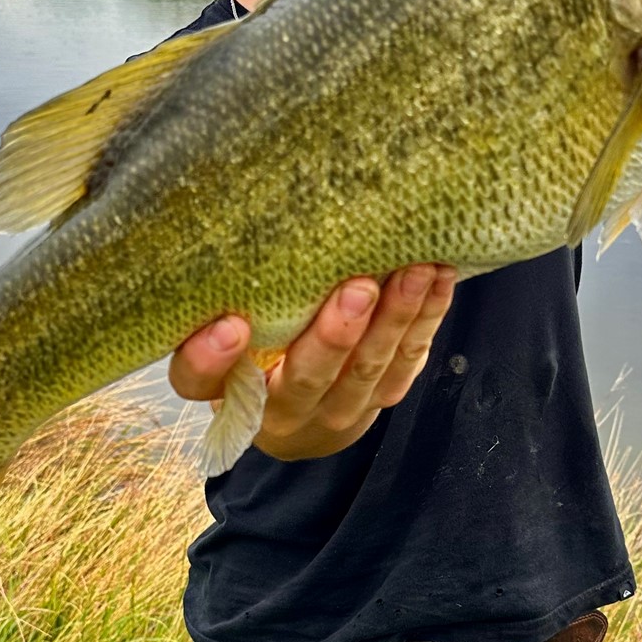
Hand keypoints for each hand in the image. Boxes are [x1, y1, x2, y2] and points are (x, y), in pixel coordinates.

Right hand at [169, 265, 457, 461]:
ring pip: (368, 369)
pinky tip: (438, 278)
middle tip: (357, 287)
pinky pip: (407, 360)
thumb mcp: (232, 339)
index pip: (203, 381)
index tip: (230, 325)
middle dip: (335, 335)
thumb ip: (230, 301)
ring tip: (414, 271)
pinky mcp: (382, 397)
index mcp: (230, 389)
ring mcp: (339, 410)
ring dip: (395, 318)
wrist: (303, 419)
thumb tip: (254, 222)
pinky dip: (426, 317)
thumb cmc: (258, 355)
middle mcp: (283, 409)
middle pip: (306, 377)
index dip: (211, 358)